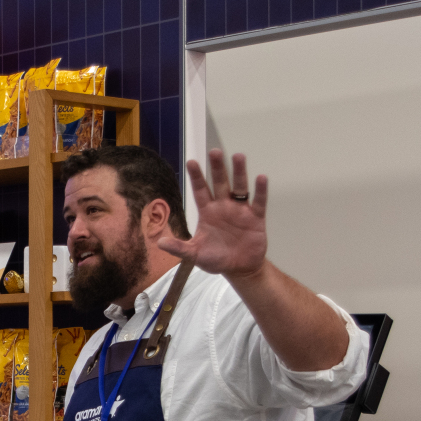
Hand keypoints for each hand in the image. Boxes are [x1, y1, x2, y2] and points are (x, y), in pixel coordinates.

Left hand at [157, 149, 267, 280]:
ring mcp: (240, 210)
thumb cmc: (216, 259)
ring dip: (239, 172)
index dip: (196, 177)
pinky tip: (261, 178)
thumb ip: (179, 247)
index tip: (191, 162)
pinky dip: (260, 191)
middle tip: (215, 151)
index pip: (200, 190)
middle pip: (219, 183)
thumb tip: (159, 242)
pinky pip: (258, 201)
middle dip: (217, 168)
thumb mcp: (195, 254)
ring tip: (238, 156)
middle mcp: (223, 207)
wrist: (240, 269)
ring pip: (239, 187)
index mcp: (208, 212)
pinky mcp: (255, 217)